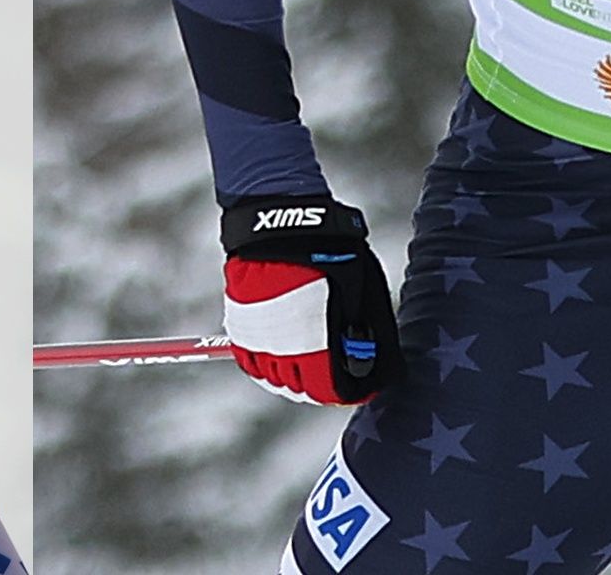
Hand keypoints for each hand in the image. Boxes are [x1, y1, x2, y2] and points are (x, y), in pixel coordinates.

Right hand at [219, 193, 395, 403]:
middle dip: (318, 385)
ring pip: (273, 378)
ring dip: (289, 376)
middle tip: (330, 372)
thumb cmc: (329, 250)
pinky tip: (278, 352)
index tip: (353, 385)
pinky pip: (249, 360)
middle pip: (301, 390)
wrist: (279, 218)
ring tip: (304, 362)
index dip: (345, 392)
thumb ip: (365, 330)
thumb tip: (371, 362)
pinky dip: (262, 363)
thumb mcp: (360, 288)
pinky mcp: (239, 321)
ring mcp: (258, 333)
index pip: (329, 392)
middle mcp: (284, 345)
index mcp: (317, 340)